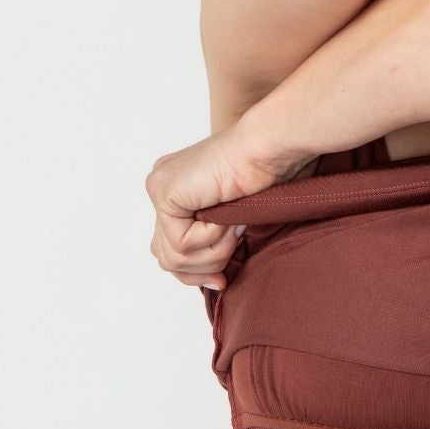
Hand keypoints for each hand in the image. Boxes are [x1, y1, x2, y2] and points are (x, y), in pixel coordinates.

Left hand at [145, 126, 308, 291]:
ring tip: (234, 231)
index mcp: (177, 191)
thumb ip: (211, 241)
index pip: (169, 248)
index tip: (221, 280)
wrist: (269, 148)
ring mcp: (160, 188)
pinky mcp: (164, 193)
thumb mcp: (233, 220)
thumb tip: (209, 279)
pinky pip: (182, 243)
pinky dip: (212, 239)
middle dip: (199, 270)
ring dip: (212, 253)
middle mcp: (163, 187)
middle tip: (225, 271)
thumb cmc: (266, 174)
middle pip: (165, 257)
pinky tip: (229, 219)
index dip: (194, 272)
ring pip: (173, 256)